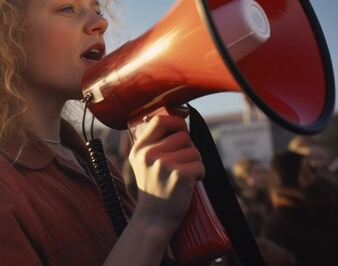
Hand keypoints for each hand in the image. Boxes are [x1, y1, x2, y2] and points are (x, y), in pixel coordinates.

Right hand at [128, 107, 204, 235]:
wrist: (153, 219)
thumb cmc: (153, 189)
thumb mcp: (142, 163)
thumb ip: (153, 144)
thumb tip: (178, 124)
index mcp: (139, 149)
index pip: (159, 121)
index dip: (175, 121)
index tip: (181, 129)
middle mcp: (149, 154)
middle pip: (183, 136)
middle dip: (189, 149)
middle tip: (181, 165)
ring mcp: (163, 165)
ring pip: (194, 151)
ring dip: (195, 162)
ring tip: (183, 176)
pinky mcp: (179, 176)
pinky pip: (200, 165)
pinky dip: (200, 174)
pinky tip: (189, 184)